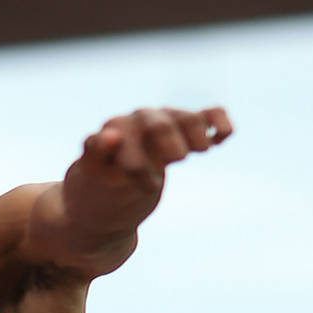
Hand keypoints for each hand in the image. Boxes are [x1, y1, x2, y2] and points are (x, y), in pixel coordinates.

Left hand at [78, 107, 232, 189]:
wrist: (106, 196)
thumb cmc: (95, 189)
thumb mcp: (91, 178)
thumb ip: (95, 155)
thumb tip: (109, 134)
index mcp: (112, 133)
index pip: (127, 135)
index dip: (138, 159)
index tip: (146, 183)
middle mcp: (138, 124)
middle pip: (160, 123)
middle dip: (169, 141)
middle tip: (178, 160)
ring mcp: (162, 126)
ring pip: (184, 118)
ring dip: (195, 132)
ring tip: (201, 151)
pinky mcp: (184, 133)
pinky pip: (207, 116)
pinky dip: (218, 122)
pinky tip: (222, 137)